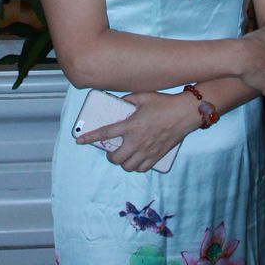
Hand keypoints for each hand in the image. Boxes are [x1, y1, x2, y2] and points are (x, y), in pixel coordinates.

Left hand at [75, 91, 198, 172]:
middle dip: (110, 156)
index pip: (105, 134)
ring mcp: (147, 150)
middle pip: (115, 158)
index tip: (79, 141)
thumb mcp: (143, 96)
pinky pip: (141, 168)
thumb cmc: (165, 103)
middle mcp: (137, 140)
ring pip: (127, 166)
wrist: (186, 113)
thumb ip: (128, 100)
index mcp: (131, 125)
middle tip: (113, 150)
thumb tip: (120, 103)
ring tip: (125, 156)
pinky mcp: (157, 156)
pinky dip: (136, 166)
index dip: (89, 138)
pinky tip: (137, 160)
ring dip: (123, 162)